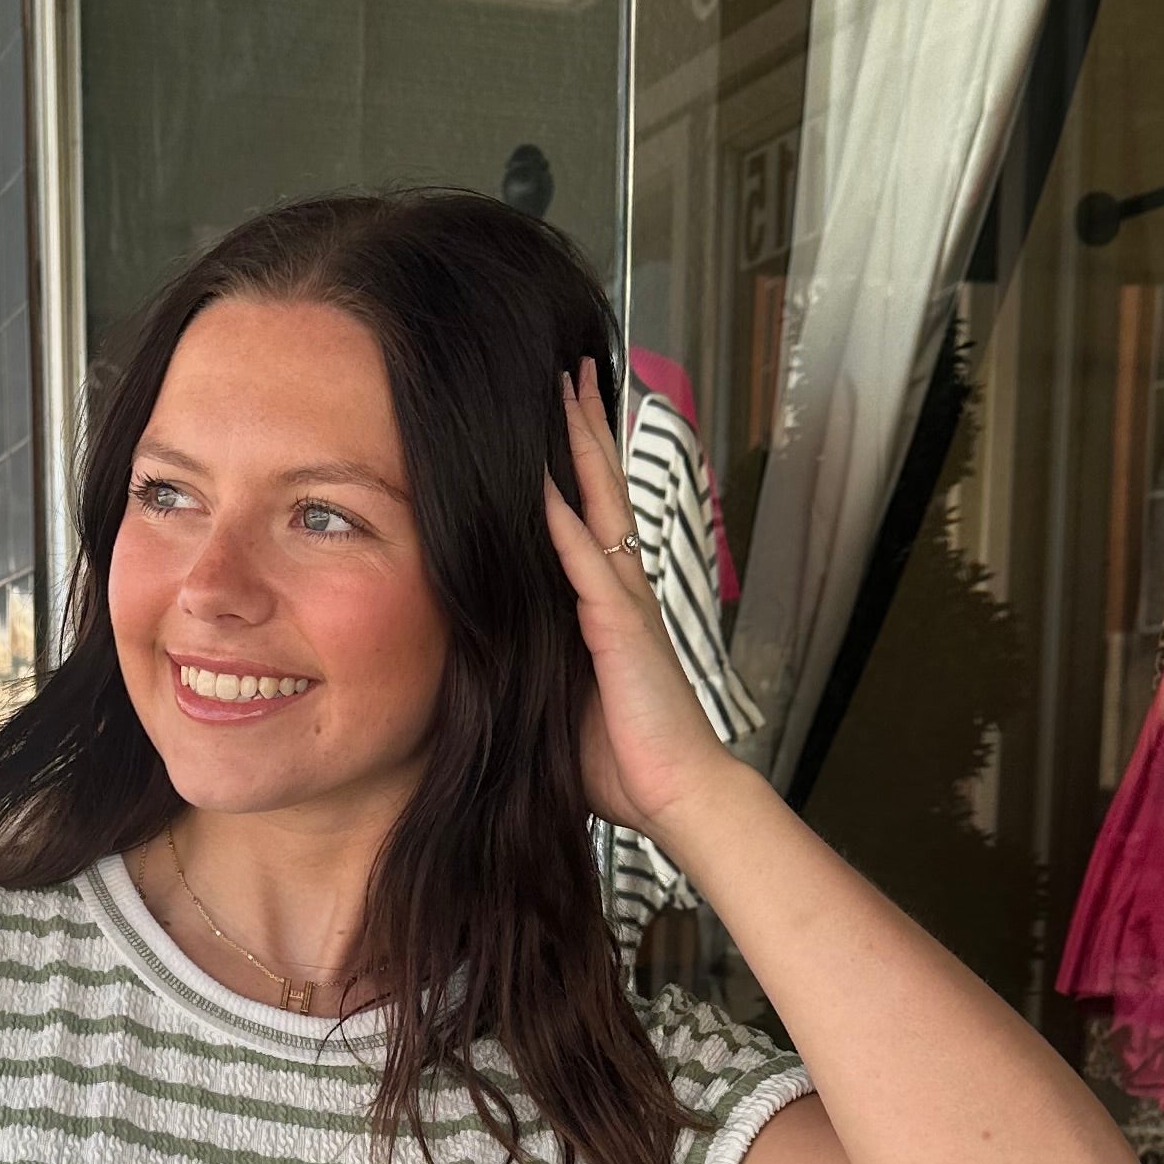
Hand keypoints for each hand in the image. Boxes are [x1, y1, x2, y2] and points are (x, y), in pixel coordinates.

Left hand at [543, 358, 740, 847]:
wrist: (676, 793)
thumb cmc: (623, 759)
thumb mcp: (562, 701)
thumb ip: (536, 665)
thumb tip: (487, 656)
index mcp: (609, 605)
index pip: (588, 516)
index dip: (574, 465)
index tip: (557, 416)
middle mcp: (622, 591)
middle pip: (600, 490)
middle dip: (583, 430)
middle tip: (571, 371)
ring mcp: (625, 603)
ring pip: (599, 507)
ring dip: (580, 449)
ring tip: (568, 391)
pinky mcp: (621, 629)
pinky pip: (586, 563)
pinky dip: (564, 521)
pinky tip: (544, 484)